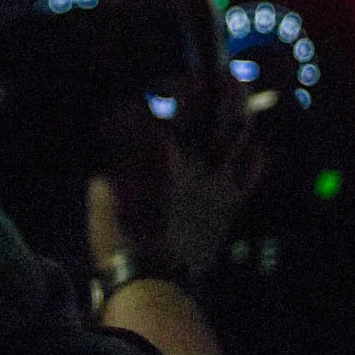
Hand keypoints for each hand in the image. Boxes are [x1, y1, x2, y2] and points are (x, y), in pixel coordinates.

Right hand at [86, 74, 260, 281]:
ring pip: (234, 126)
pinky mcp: (232, 199)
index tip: (126, 109)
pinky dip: (251, 149)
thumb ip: (111, 163)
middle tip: (192, 74)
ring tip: (230, 80)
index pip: (142, 110)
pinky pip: (253, 165)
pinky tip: (245, 143)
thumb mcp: (100, 195)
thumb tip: (117, 147)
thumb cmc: (120, 239)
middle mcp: (189, 156)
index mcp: (152, 153)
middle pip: (198, 102)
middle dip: (193, 82)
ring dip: (234, 98)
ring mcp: (215, 175)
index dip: (131, 107)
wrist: (154, 280)